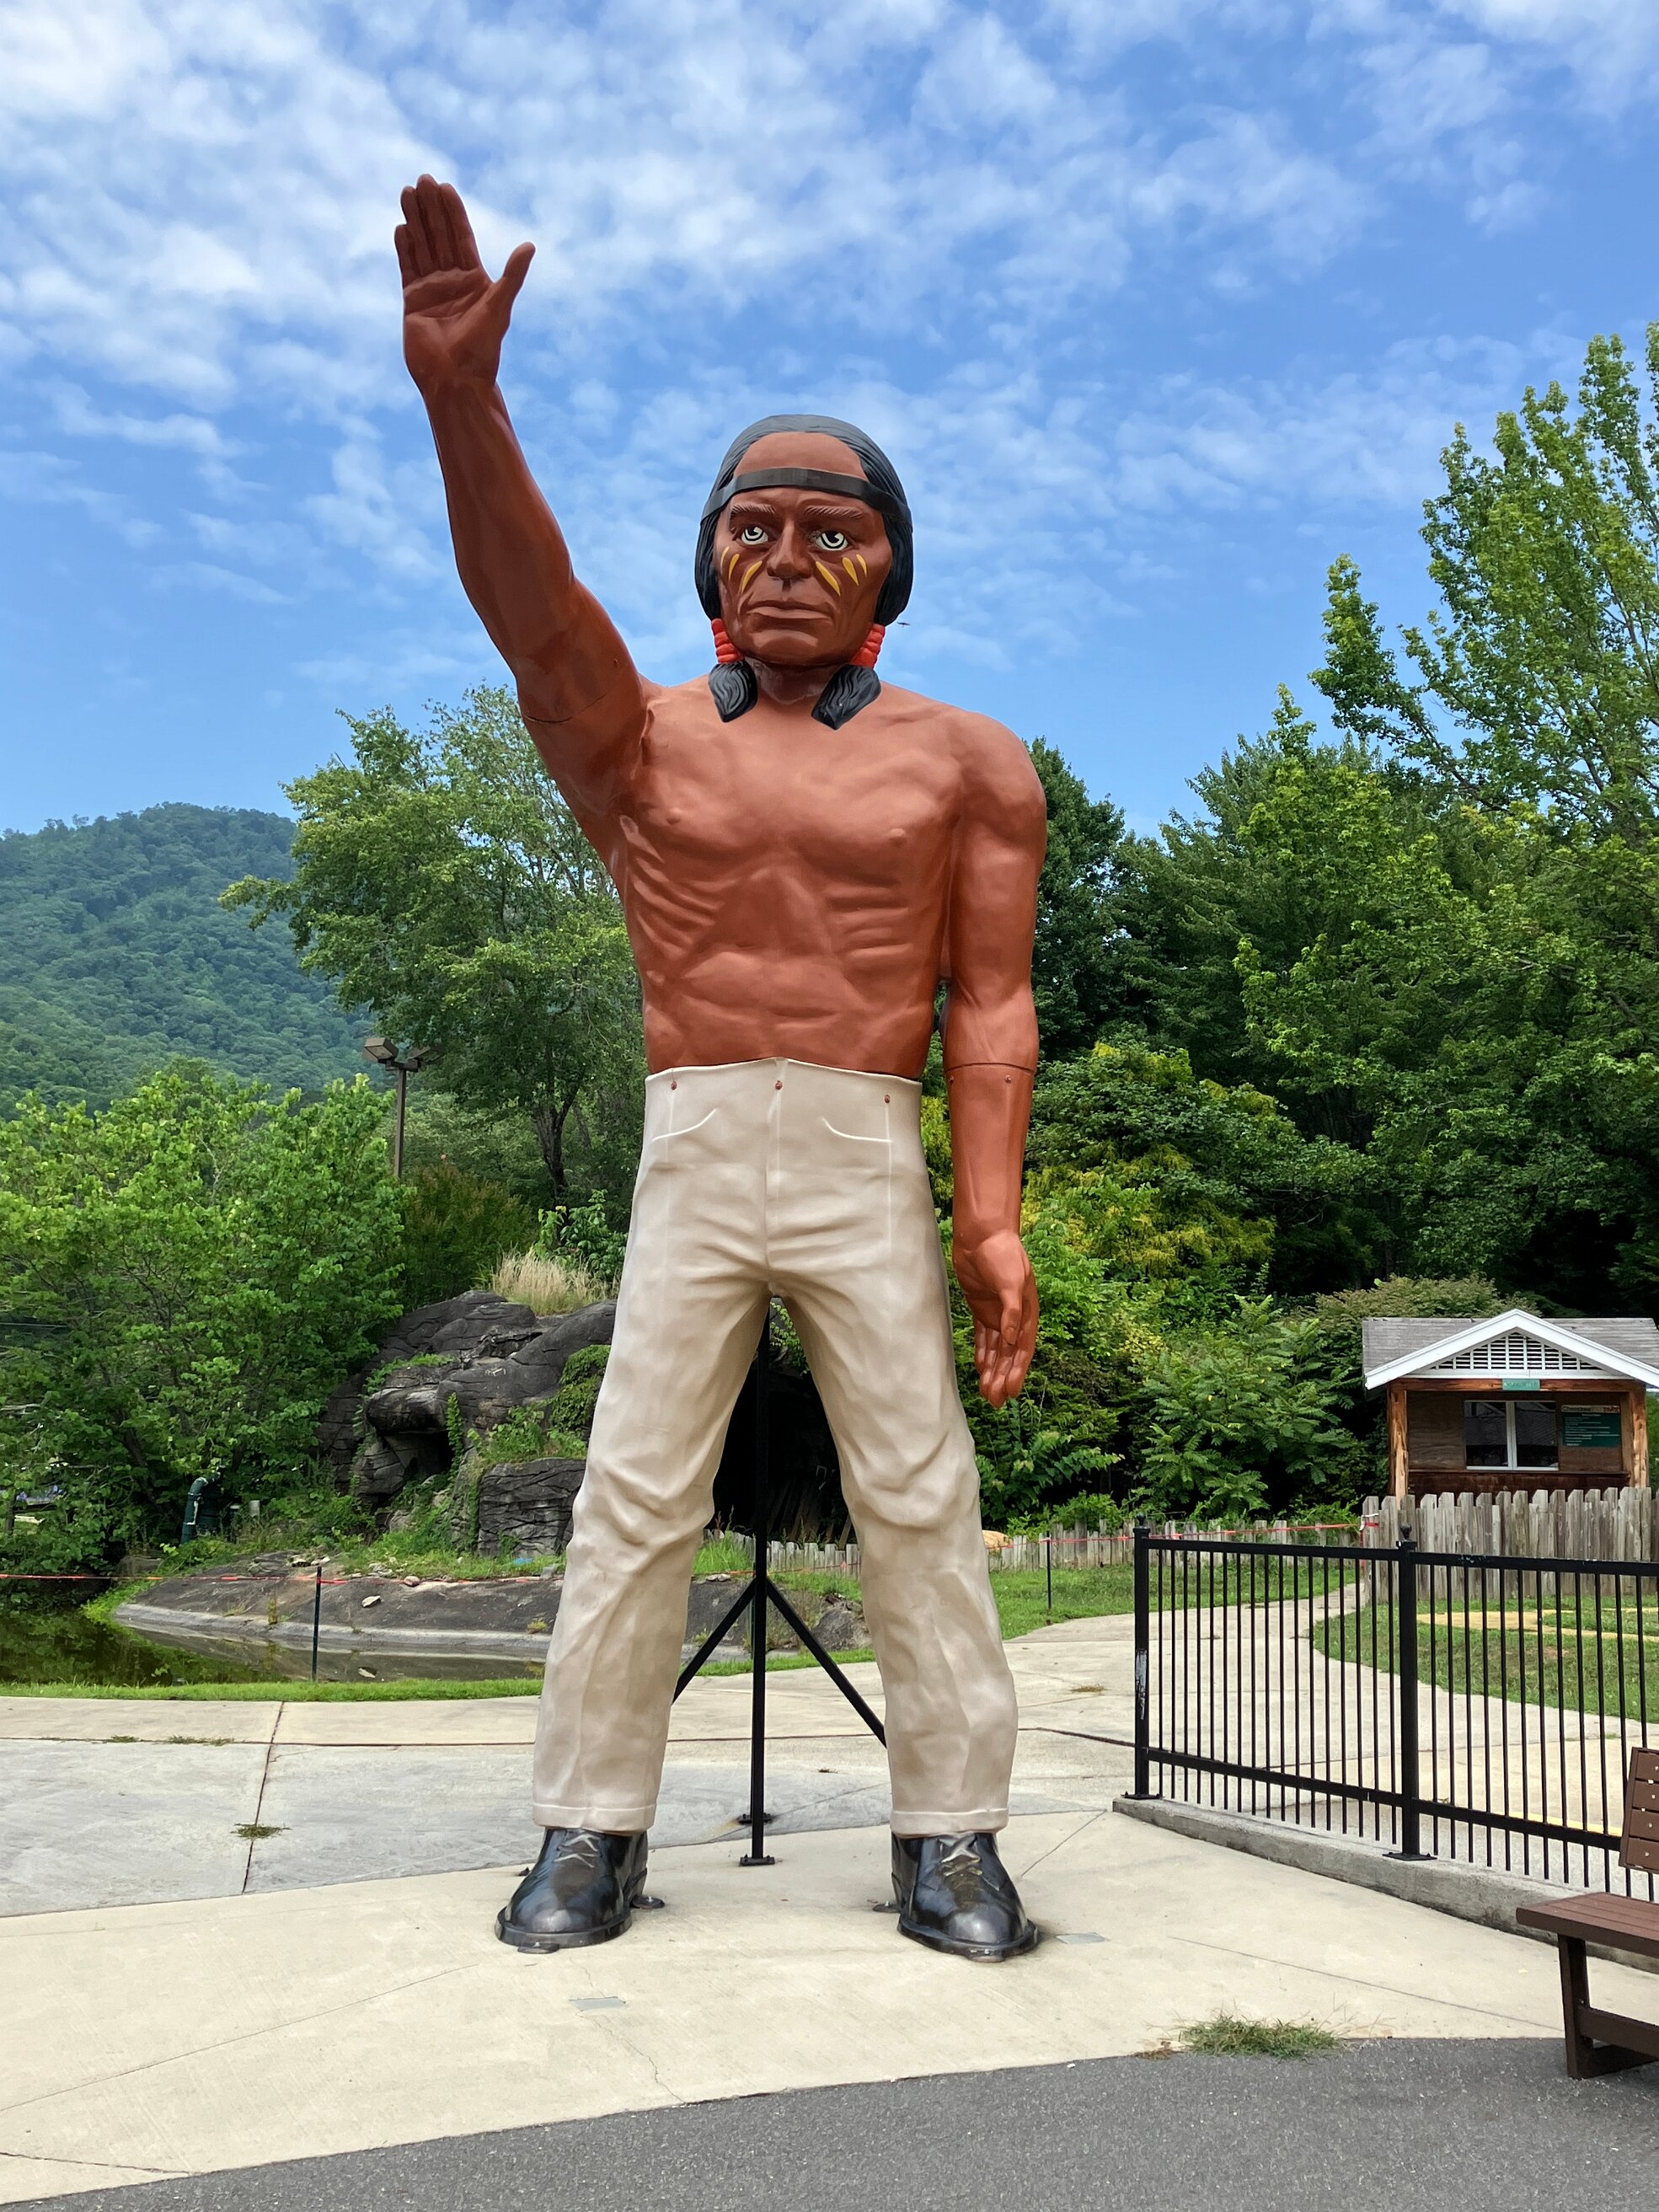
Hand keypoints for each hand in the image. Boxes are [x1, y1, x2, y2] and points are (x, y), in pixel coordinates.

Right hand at [395, 174, 533, 390]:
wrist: (455, 380)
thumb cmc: (481, 349)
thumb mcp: (499, 308)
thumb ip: (512, 276)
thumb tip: (530, 245)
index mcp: (475, 280)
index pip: (461, 237)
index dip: (453, 212)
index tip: (444, 187)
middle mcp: (453, 281)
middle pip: (439, 236)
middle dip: (431, 209)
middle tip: (421, 180)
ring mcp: (432, 290)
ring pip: (422, 247)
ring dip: (415, 220)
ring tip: (407, 193)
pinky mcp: (413, 301)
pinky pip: (407, 268)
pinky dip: (404, 248)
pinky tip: (400, 227)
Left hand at [953, 1226, 1037, 1407]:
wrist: (982, 1234)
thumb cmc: (1002, 1254)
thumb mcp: (1010, 1280)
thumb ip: (1011, 1310)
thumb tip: (1011, 1339)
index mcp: (1026, 1312)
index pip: (1022, 1349)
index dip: (1017, 1372)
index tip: (1010, 1392)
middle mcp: (1014, 1317)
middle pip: (1009, 1355)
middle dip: (1002, 1378)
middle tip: (994, 1402)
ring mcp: (997, 1313)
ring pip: (996, 1349)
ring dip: (992, 1370)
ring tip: (985, 1393)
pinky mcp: (981, 1308)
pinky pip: (983, 1337)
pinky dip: (982, 1353)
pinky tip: (979, 1369)